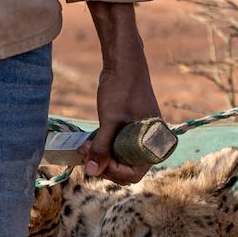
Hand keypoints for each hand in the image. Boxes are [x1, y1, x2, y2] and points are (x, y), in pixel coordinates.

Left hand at [82, 2, 164, 183]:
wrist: (124, 63)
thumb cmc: (122, 89)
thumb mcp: (110, 120)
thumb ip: (102, 147)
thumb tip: (91, 172)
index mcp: (153, 144)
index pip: (133, 173)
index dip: (112, 172)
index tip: (95, 160)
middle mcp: (148, 144)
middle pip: (125, 169)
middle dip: (103, 164)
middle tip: (85, 152)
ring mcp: (138, 137)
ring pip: (118, 159)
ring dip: (100, 157)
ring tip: (84, 146)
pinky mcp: (128, 130)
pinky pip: (116, 148)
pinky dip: (102, 147)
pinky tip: (88, 141)